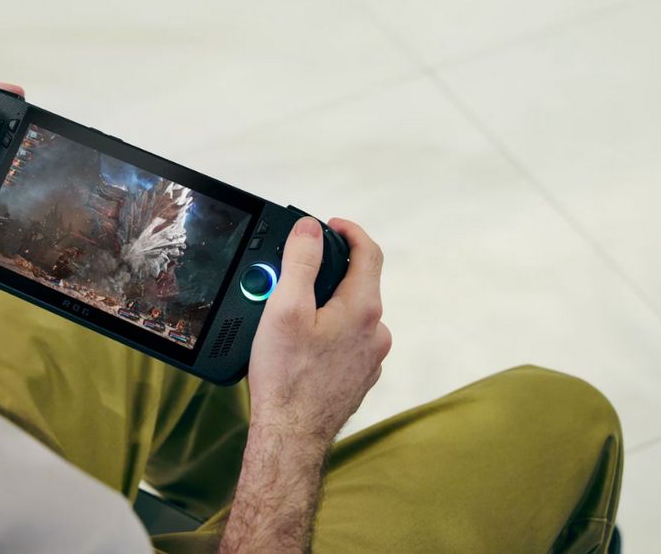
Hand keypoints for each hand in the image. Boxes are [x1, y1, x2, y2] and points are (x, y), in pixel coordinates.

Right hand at [220, 217, 389, 552]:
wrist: (291, 436)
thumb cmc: (287, 377)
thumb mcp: (285, 308)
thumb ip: (300, 262)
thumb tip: (309, 229)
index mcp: (362, 308)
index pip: (368, 252)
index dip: (348, 231)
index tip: (329, 225)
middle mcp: (375, 332)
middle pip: (358, 283)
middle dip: (327, 271)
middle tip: (292, 273)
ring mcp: (370, 358)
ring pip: (352, 314)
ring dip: (327, 304)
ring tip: (289, 314)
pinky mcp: (358, 377)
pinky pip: (347, 341)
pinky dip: (328, 332)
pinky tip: (301, 345)